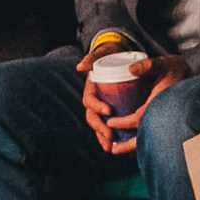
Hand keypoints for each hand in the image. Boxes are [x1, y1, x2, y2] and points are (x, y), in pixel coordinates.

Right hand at [77, 36, 133, 151]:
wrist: (118, 54)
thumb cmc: (110, 53)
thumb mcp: (103, 51)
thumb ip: (92, 57)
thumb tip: (81, 66)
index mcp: (90, 88)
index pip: (89, 101)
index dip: (97, 107)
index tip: (109, 111)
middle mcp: (94, 99)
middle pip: (93, 117)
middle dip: (99, 128)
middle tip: (110, 136)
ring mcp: (101, 106)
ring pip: (98, 125)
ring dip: (102, 137)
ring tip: (110, 147)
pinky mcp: (110, 111)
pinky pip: (107, 125)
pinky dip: (109, 136)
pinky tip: (116, 146)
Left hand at [104, 54, 193, 153]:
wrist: (195, 78)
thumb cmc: (176, 69)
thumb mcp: (162, 63)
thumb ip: (147, 65)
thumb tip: (130, 69)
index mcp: (160, 102)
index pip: (139, 118)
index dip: (124, 123)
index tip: (110, 123)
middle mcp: (164, 115)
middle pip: (145, 137)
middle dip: (127, 146)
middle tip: (112, 149)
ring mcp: (167, 121)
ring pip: (150, 139)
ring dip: (134, 147)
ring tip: (119, 151)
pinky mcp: (168, 124)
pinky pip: (154, 136)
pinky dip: (143, 143)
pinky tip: (133, 145)